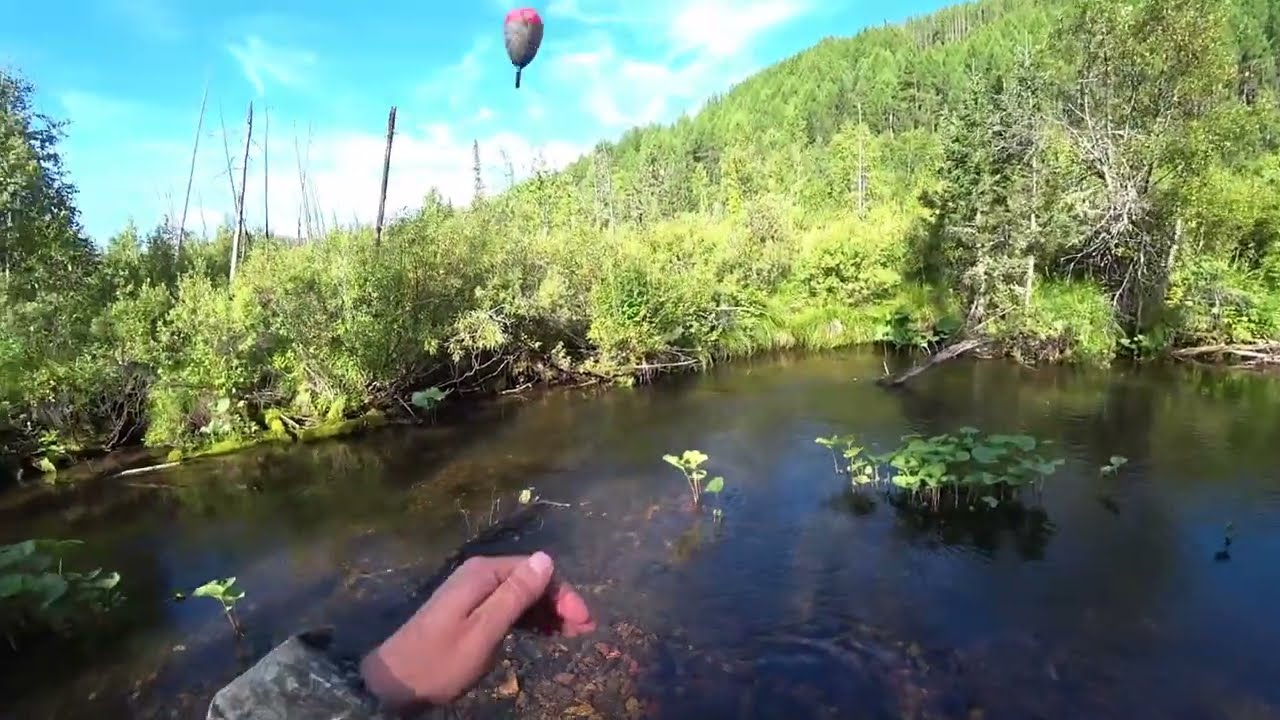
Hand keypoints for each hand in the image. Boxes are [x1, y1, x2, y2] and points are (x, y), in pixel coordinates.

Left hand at [359, 551, 595, 709]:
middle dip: (558, 603)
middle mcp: (479, 575)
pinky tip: (544, 633)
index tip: (584, 622)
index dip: (562, 593)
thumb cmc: (439, 661)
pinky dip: (528, 619)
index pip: (535, 570)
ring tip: (570, 635)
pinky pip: (507, 606)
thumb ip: (515, 596)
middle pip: (529, 579)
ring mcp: (472, 592)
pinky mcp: (468, 610)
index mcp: (482, 574)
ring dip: (546, 612)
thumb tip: (547, 558)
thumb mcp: (483, 632)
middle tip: (582, 631)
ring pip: (520, 594)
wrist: (392, 683)